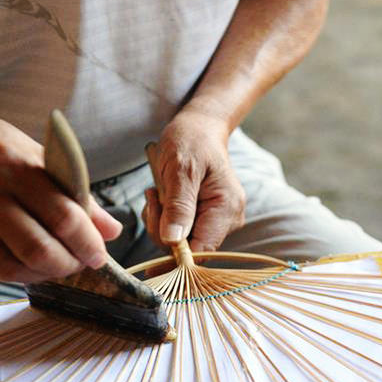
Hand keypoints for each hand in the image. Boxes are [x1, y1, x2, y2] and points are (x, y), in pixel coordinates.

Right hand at [0, 108, 121, 282]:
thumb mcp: (33, 154)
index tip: (100, 254)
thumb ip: (74, 193)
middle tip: (82, 263)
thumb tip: (111, 231)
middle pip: (39, 249)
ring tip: (59, 265)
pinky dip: (20, 272)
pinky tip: (32, 264)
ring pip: (13, 268)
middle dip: (70, 264)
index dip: (88, 242)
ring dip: (46, 274)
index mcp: (13, 165)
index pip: (63, 215)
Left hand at [142, 109, 245, 251]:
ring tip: (157, 193)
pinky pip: (179, 232)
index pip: (201, 250)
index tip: (155, 226)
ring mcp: (217, 221)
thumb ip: (179, 206)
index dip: (175, 252)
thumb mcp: (180, 168)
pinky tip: (162, 198)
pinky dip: (164, 219)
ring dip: (160, 222)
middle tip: (153, 198)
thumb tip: (173, 240)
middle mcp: (228, 220)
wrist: (199, 129)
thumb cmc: (192, 141)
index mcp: (227, 208)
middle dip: (162, 229)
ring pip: (180, 242)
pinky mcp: (205, 220)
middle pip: (189, 249)